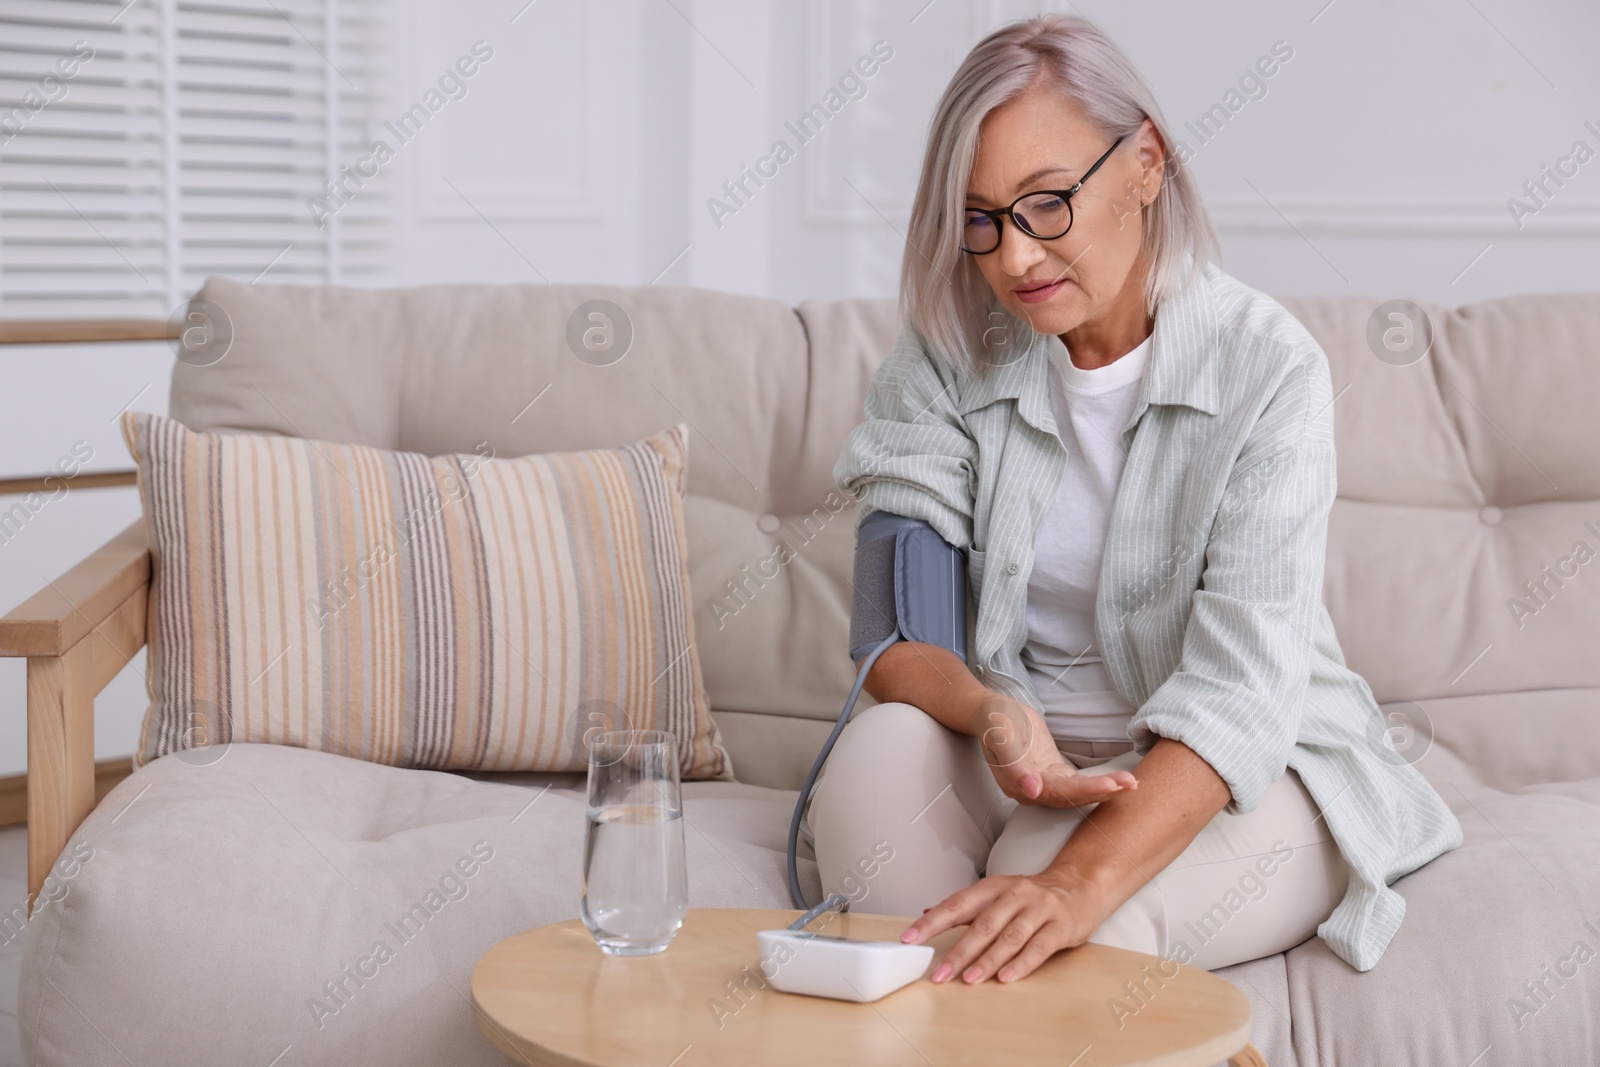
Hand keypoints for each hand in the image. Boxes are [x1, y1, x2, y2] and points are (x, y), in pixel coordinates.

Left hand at [900, 869, 1108, 983]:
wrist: (1079, 886)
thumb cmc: (1032, 896)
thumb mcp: (996, 894)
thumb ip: (964, 907)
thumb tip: (927, 911)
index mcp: (992, 888)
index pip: (956, 904)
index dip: (931, 922)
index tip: (910, 939)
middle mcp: (1014, 895)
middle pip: (982, 925)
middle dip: (958, 952)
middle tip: (939, 974)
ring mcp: (1038, 910)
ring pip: (1009, 937)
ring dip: (987, 960)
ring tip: (969, 979)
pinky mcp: (1060, 926)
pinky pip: (1039, 947)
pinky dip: (1021, 964)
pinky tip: (1005, 978)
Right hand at [973, 696, 1136, 807]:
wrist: (993, 714)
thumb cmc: (995, 722)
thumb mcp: (1000, 736)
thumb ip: (1014, 765)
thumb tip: (1033, 790)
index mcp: (1020, 786)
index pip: (1057, 793)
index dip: (1085, 790)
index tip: (1110, 786)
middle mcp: (1034, 791)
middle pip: (1072, 797)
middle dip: (1103, 791)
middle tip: (1131, 784)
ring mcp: (1046, 784)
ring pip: (1078, 793)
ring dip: (1106, 790)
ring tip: (1132, 784)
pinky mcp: (1055, 774)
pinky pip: (1079, 784)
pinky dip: (1099, 784)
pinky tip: (1119, 782)